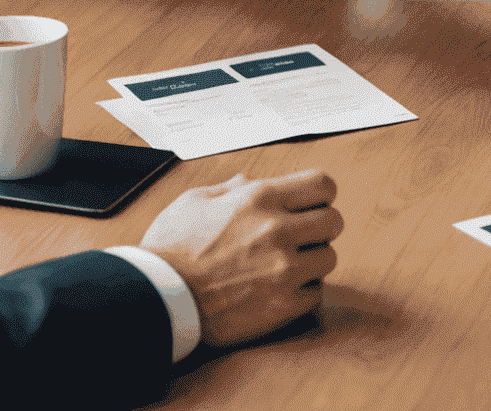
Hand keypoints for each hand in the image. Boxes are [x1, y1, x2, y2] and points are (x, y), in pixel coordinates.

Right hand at [141, 169, 342, 348]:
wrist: (157, 298)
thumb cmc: (171, 249)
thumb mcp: (195, 201)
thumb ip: (231, 188)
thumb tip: (249, 183)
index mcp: (259, 198)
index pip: (323, 185)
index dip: (319, 194)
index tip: (309, 205)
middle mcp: (278, 230)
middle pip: (334, 221)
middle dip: (320, 226)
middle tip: (300, 236)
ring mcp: (283, 270)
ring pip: (328, 258)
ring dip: (312, 260)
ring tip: (288, 265)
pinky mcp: (281, 306)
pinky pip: (315, 294)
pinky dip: (303, 292)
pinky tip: (280, 289)